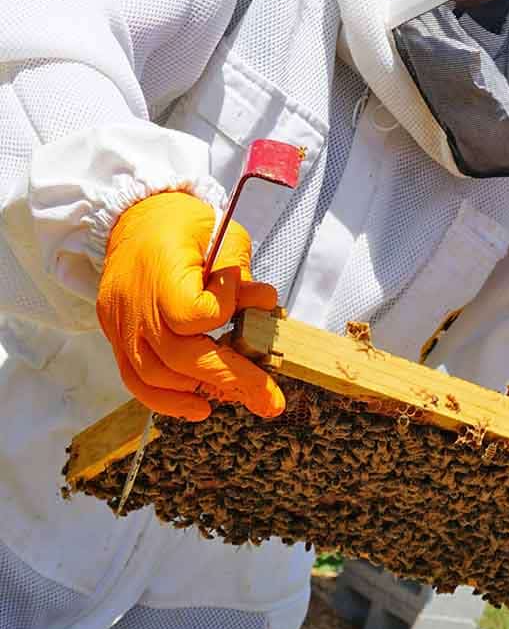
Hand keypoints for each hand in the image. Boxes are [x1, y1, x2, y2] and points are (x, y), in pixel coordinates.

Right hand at [96, 192, 284, 420]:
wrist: (137, 220)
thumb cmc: (187, 226)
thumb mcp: (223, 234)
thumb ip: (240, 272)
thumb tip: (265, 302)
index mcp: (159, 270)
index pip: (192, 313)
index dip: (223, 312)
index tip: (245, 298)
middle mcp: (133, 303)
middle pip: (179, 356)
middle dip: (232, 380)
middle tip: (271, 402)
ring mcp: (121, 324)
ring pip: (155, 375)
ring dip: (200, 391)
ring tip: (242, 397)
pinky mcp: (117, 338)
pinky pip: (136, 380)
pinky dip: (167, 400)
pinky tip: (199, 408)